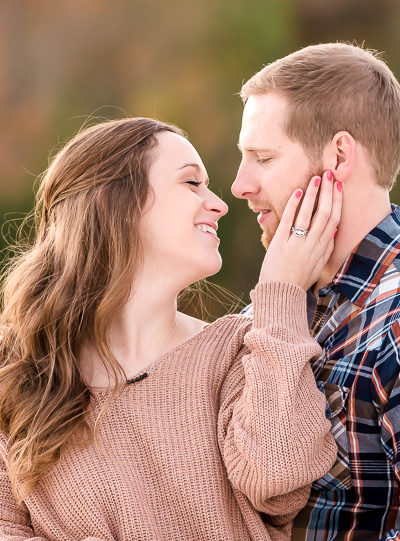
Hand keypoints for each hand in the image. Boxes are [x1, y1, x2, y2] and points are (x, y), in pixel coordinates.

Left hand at [259, 170, 341, 290]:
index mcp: (322, 249)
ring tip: (315, 179)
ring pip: (308, 214)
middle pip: (324, 214)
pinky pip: (288, 220)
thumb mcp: (318, 266)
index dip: (337, 201)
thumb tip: (334, 230)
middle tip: (328, 175)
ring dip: (312, 194)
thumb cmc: (298, 280)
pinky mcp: (280, 243)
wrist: (279, 292)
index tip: (337, 186)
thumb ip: (326, 249)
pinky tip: (297, 192)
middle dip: (327, 192)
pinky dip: (293, 205)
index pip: (334, 220)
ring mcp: (296, 243)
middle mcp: (311, 245)